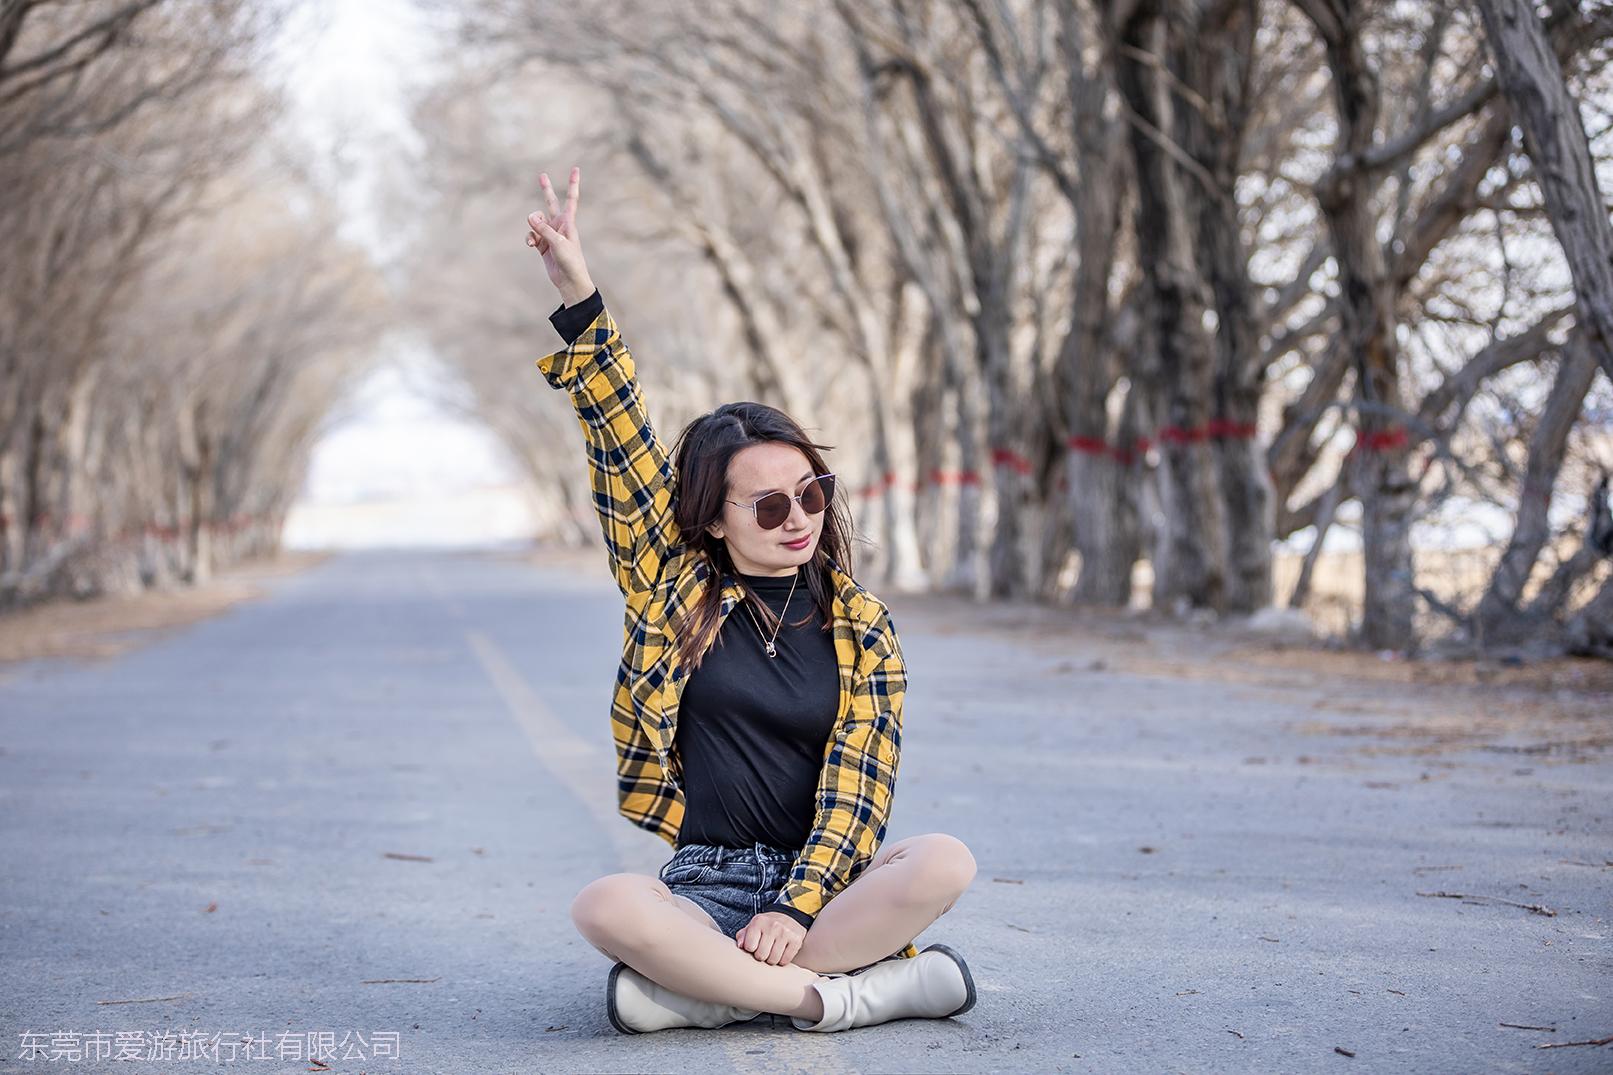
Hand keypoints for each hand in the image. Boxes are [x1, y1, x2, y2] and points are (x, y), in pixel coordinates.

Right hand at [526, 166, 594, 305]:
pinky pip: (531, 235)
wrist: (569, 281)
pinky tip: (530, 244)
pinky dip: (529, 237)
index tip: (575, 169)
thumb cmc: (570, 261)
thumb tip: (529, 216)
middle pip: (551, 203)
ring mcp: (550, 234)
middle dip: (546, 189)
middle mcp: (559, 225)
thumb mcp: (558, 244)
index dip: (572, 184)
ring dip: (532, 226)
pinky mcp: (542, 245)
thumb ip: (543, 229)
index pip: (571, 199)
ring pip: (536, 221)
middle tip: (542, 175)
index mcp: (568, 222)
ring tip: (534, 238)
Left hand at [735, 911, 805, 965]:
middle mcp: (773, 925)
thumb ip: (742, 936)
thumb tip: (740, 946)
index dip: (750, 949)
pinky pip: (785, 961)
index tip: (754, 946)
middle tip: (764, 950)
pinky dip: (782, 961)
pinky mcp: (796, 940)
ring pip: (773, 960)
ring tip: (772, 952)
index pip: (749, 947)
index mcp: (759, 921)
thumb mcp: (752, 927)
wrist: (788, 918)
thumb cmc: (766, 927)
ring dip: (771, 960)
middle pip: (761, 955)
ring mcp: (785, 933)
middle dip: (761, 956)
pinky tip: (781, 952)